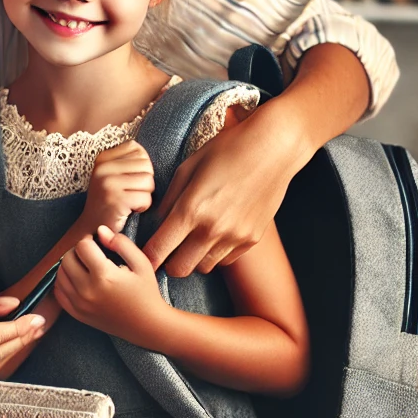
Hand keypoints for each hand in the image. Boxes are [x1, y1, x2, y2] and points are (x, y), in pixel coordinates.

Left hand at [55, 225, 164, 340]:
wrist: (147, 325)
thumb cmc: (146, 292)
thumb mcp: (141, 263)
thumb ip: (120, 243)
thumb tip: (100, 230)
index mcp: (104, 276)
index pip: (82, 246)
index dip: (90, 240)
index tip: (98, 244)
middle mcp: (87, 291)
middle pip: (67, 258)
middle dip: (78, 251)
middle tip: (91, 253)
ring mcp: (80, 304)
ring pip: (60, 274)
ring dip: (70, 265)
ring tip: (85, 265)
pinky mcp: (77, 314)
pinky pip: (59, 292)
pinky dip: (64, 282)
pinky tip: (78, 279)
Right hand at [82, 141, 153, 232]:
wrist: (91, 230)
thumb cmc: (109, 203)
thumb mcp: (112, 175)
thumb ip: (128, 161)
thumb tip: (153, 151)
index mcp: (102, 158)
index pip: (137, 150)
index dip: (140, 168)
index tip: (127, 181)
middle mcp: (102, 167)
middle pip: (146, 165)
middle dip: (145, 182)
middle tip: (130, 194)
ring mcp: (107, 183)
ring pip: (149, 181)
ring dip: (145, 195)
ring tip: (130, 202)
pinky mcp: (116, 200)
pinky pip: (146, 199)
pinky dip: (142, 207)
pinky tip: (129, 211)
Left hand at [143, 105, 295, 277]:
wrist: (273, 148)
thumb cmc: (226, 150)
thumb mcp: (187, 168)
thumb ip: (169, 200)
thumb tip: (157, 224)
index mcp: (191, 209)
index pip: (158, 250)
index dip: (147, 256)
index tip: (145, 254)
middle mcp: (213, 229)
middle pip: (179, 269)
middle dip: (168, 262)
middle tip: (168, 248)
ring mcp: (235, 237)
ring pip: (204, 267)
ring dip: (194, 257)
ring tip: (194, 237)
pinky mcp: (252, 239)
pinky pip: (226, 259)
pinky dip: (216, 253)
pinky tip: (216, 232)